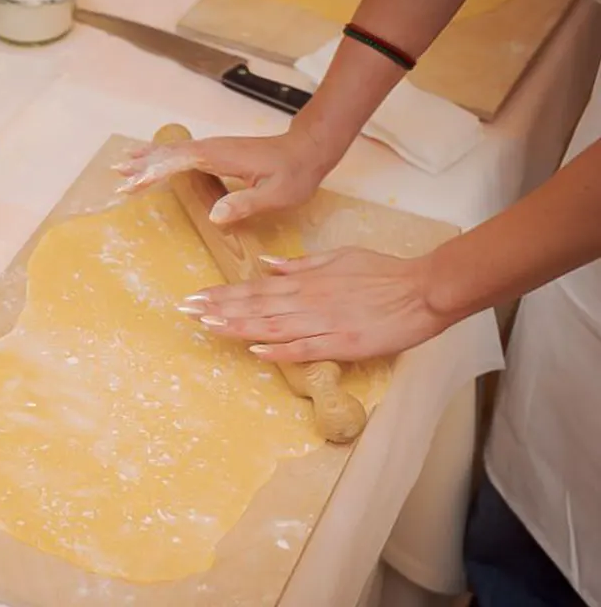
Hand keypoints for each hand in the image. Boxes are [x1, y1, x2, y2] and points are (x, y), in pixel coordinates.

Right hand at [115, 130, 334, 224]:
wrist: (308, 149)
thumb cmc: (295, 173)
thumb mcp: (276, 194)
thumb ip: (245, 204)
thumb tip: (215, 215)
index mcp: (220, 157)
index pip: (178, 162)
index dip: (154, 172)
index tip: (133, 184)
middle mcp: (212, 148)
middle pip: (169, 154)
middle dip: (142, 166)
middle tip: (117, 179)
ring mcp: (213, 148)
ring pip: (172, 151)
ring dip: (147, 159)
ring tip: (123, 167)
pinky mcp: (216, 152)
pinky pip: (181, 152)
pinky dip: (162, 157)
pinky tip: (152, 159)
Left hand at [179, 247, 452, 362]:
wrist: (423, 289)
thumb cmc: (383, 273)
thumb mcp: (337, 258)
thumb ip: (299, 265)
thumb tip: (265, 264)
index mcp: (307, 281)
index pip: (255, 288)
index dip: (223, 294)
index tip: (195, 298)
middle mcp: (309, 300)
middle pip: (256, 305)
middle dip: (219, 309)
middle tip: (187, 312)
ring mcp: (325, 322)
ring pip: (274, 325)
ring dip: (239, 326)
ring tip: (209, 327)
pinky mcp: (344, 343)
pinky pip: (306, 347)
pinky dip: (280, 350)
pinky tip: (256, 351)